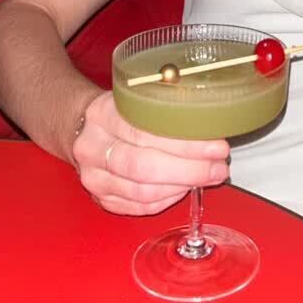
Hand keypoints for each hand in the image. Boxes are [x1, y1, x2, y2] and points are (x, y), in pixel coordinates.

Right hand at [72, 91, 229, 215]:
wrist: (83, 126)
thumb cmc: (121, 111)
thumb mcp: (136, 96)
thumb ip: (165, 106)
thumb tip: (213, 120)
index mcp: (102, 114)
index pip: (146, 133)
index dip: (185, 144)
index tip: (216, 146)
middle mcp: (92, 148)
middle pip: (143, 167)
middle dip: (189, 170)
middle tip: (218, 167)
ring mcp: (93, 177)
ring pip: (142, 192)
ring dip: (182, 187)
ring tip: (208, 177)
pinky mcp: (100, 198)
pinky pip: (138, 206)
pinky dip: (166, 199)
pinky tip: (184, 188)